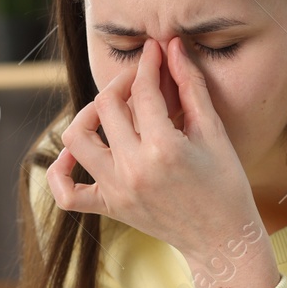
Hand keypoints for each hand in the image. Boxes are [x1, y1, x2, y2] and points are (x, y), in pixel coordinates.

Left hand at [47, 36, 260, 261]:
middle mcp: (133, 169)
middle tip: (141, 79)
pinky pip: (67, 193)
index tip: (155, 51)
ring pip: (77, 138)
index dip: (149, 63)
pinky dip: (61, 171)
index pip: (144, 91)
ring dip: (88, 115)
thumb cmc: (226, 186)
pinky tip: (72, 153)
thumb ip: (191, 87)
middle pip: (107, 106)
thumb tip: (173, 48)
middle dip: (124, 82)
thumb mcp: (214, 133)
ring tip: (109, 110)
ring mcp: (117, 190)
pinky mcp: (111, 207)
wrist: (222, 239)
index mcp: (163, 149)